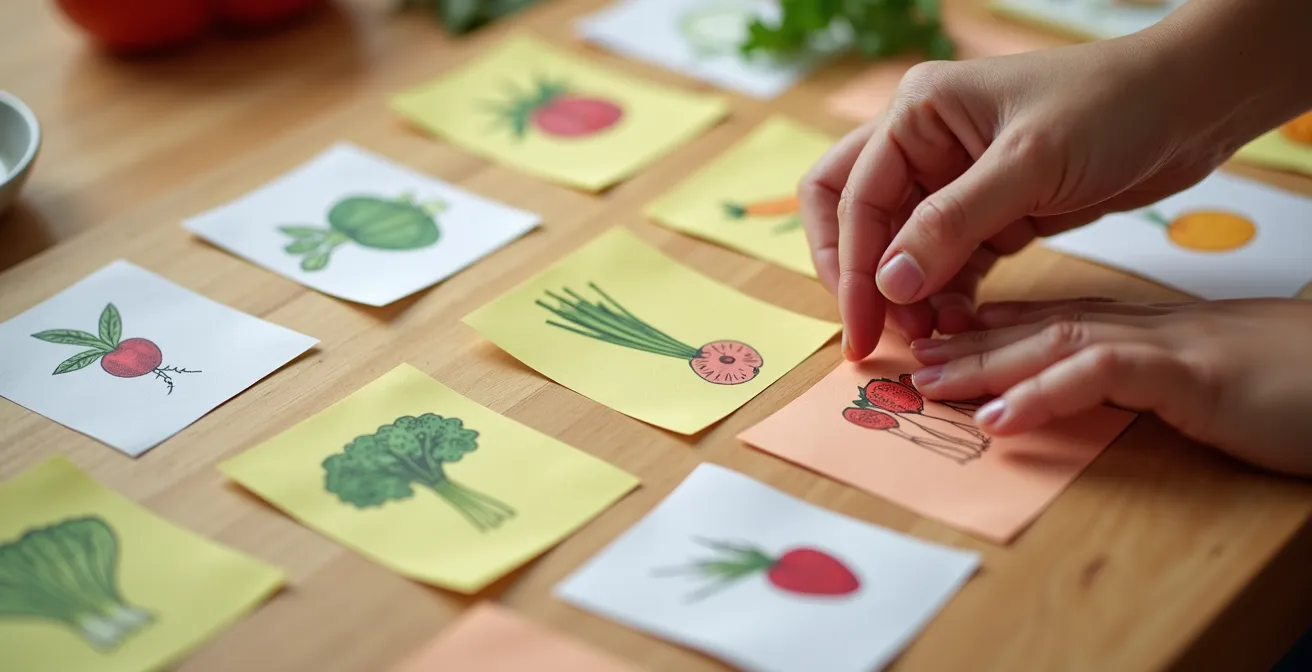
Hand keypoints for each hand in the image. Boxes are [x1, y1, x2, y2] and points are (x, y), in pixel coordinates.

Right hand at [800, 31, 1242, 359]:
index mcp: (917, 113)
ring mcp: (955, 180)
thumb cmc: (1114, 106)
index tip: (865, 330)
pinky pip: (946, 263)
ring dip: (905, 295)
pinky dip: (944, 296)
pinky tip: (959, 326)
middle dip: (858, 277)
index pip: (852, 197)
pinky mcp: (991, 214)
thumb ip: (952, 225)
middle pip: (852, 216)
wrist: (1194, 103)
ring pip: (898, 248)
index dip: (851, 268)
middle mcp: (924, 143)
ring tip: (931, 340)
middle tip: (875, 336)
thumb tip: (887, 285)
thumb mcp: (1029, 163)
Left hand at [907, 298, 1311, 476]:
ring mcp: (1165, 345)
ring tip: (928, 383)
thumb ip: (1141, 375)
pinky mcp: (1193, 375)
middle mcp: (1142, 327)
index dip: (982, 329)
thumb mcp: (1198, 377)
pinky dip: (1047, 395)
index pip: (1046, 320)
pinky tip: (1001, 417)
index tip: (929, 340)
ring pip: (1055, 343)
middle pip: (1035, 327)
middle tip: (906, 358)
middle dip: (964, 343)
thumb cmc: (1287, 380)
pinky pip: (1106, 378)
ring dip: (986, 364)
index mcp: (1140, 327)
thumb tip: (1085, 388)